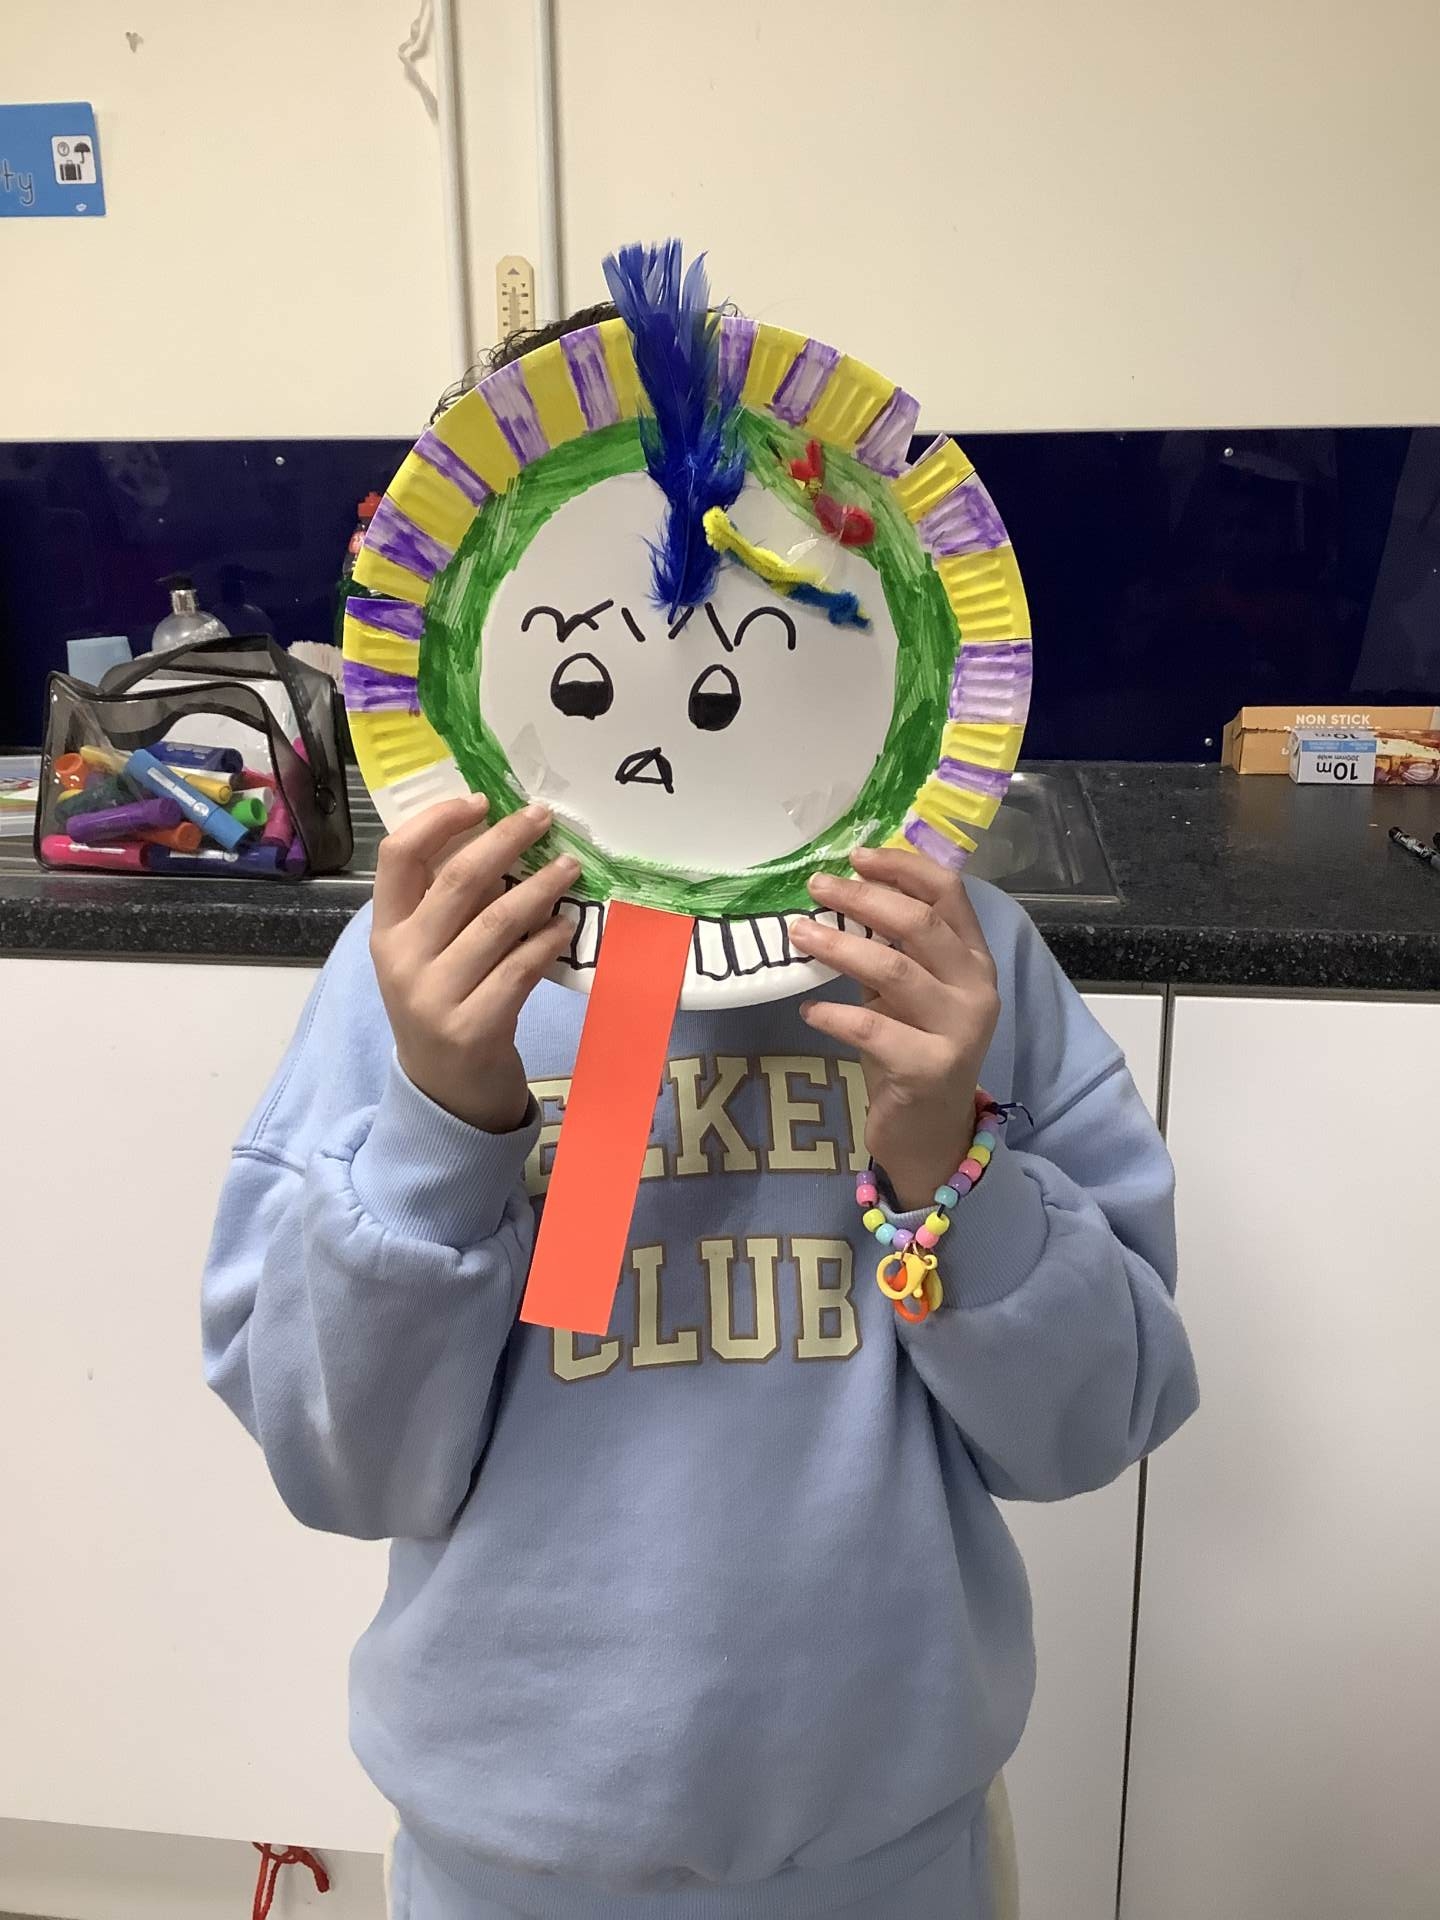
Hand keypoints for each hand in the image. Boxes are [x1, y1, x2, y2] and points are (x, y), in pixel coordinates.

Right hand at [370, 794, 578, 1133]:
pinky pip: (520, 968)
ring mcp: (435, 996)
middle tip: (544, 818)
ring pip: (497, 921)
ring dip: (540, 887)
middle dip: (506, 840)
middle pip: (457, 880)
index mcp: (385, 931)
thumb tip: (498, 834)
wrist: (444, 1091)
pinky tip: (565, 925)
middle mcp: (403, 959)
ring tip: (569, 867)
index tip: (481, 800)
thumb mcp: (425, 954)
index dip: (439, 820)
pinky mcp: (473, 1027)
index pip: (397, 856)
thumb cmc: (442, 1005)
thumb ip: (444, 904)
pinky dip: (547, 940)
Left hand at [787, 847, 999, 1209]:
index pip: (949, 893)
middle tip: (815, 887)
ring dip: (839, 947)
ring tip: (798, 934)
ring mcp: (959, 1029)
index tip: (856, 856)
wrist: (932, 1133)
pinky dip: (834, 1014)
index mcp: (975, 958)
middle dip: (862, 899)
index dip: (903, 867)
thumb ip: (893, 948)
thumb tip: (841, 893)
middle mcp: (977, 988)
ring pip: (894, 970)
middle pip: (920, 924)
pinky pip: (872, 1028)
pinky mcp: (930, 1068)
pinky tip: (809, 1009)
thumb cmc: (913, 1050)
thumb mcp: (908, 993)